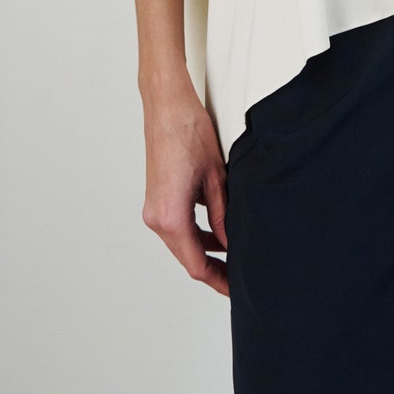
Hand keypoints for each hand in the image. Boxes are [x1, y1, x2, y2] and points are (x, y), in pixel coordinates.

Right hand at [139, 87, 230, 298]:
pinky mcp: (156, 198)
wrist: (166, 105)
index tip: (236, 289)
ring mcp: (154, 208)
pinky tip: (217, 231)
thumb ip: (223, 216)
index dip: (218, 280)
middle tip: (239, 275)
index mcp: (171, 217)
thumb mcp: (216, 179)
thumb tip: (231, 244)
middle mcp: (157, 217)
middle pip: (187, 256)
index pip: (196, 264)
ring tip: (234, 253)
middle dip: (213, 268)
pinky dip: (196, 233)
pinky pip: (177, 226)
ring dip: (205, 250)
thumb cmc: (189, 132)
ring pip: (182, 242)